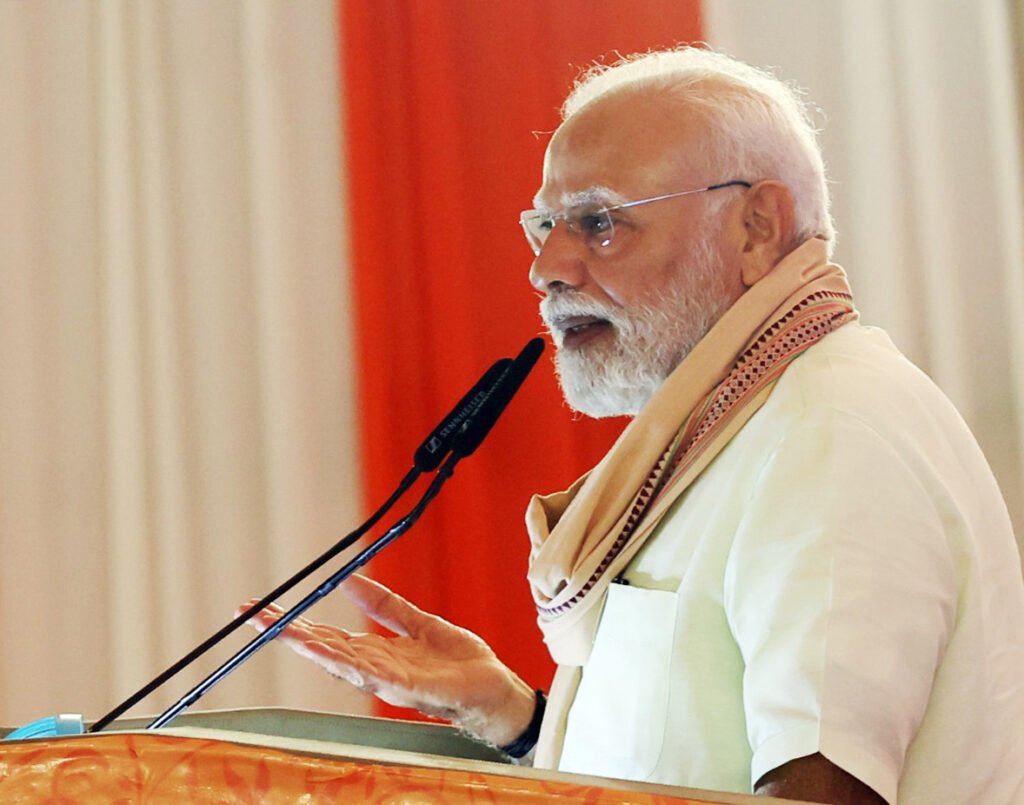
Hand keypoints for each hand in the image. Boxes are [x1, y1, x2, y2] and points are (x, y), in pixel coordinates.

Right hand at [240, 574, 536, 745]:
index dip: (296, 624)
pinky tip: (341, 657)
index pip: (328, 637)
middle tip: (255, 619)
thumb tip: (350, 581)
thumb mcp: (420, 623)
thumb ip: (386, 605)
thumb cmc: (459, 662)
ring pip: (346, 664)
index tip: (265, 611)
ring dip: (316, 650)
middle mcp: (377, 669)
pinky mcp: (415, 688)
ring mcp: (392, 681)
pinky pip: (382, 676)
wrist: (494, 686)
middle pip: (325, 650)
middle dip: (290, 635)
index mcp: (378, 653)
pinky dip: (360, 666)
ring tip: (287, 634)